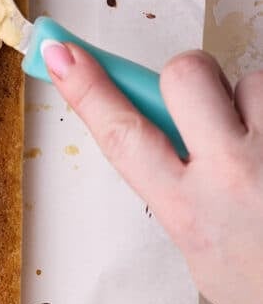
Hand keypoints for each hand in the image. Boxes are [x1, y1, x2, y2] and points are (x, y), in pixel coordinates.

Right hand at [42, 42, 262, 303]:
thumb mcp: (201, 252)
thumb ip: (175, 190)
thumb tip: (158, 131)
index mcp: (190, 210)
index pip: (122, 132)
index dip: (86, 87)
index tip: (59, 51)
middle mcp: (234, 175)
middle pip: (185, 74)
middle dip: (187, 79)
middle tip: (206, 110)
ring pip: (251, 81)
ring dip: (253, 105)